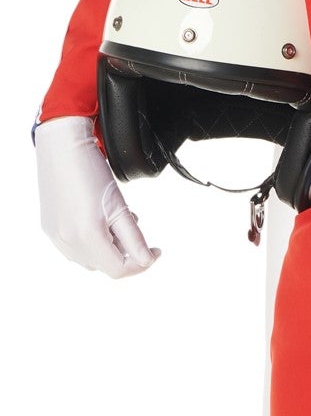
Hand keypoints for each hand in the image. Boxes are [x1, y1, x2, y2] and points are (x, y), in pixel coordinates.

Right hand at [35, 115, 160, 277]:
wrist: (61, 145)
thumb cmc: (91, 169)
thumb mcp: (120, 206)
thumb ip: (134, 238)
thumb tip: (147, 260)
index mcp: (87, 236)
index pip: (119, 270)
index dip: (142, 264)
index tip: (155, 251)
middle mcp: (68, 241)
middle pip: (105, 265)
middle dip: (125, 253)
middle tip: (134, 227)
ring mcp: (56, 236)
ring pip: (90, 259)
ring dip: (108, 248)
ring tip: (116, 222)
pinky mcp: (49, 228)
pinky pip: (74, 249)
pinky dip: (92, 242)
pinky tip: (98, 221)